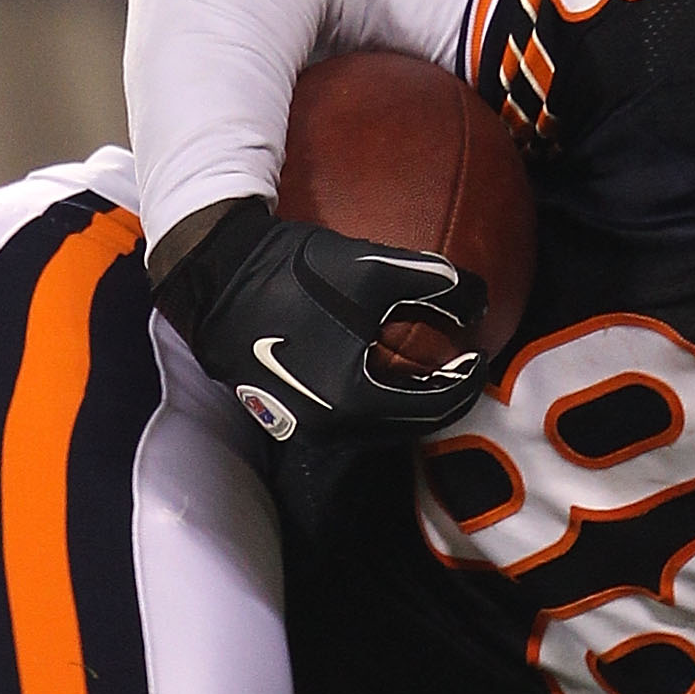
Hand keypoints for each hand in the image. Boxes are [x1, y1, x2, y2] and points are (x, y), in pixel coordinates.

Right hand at [157, 200, 494, 447]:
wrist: (214, 276)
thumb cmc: (291, 272)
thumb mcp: (372, 267)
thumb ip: (434, 282)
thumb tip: (480, 300)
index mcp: (354, 400)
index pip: (434, 407)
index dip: (465, 381)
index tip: (477, 353)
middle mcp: (330, 426)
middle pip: (408, 424)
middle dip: (441, 398)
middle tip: (460, 366)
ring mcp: (305, 424)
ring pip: (378, 424)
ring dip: (407, 400)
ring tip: (426, 367)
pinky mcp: (286, 411)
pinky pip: (349, 414)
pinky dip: (375, 396)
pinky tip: (379, 365)